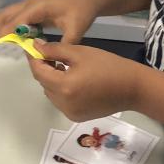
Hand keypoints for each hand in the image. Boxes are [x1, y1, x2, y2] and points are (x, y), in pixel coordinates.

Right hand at [0, 0, 100, 45]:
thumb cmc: (82, 10)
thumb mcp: (77, 28)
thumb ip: (64, 44)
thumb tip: (50, 58)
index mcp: (38, 7)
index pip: (15, 23)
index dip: (2, 35)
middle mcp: (30, 4)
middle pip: (5, 16)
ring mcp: (31, 4)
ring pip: (8, 14)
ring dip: (1, 27)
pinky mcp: (33, 8)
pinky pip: (16, 16)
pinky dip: (9, 26)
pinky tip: (13, 39)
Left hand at [27, 39, 143, 120]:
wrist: (132, 88)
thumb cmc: (107, 65)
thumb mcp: (79, 52)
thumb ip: (54, 50)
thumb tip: (36, 47)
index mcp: (63, 87)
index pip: (38, 72)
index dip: (33, 58)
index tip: (32, 47)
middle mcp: (63, 104)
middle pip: (43, 83)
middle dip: (43, 68)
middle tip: (49, 53)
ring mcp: (70, 113)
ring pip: (51, 93)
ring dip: (52, 80)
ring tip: (63, 66)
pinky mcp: (77, 117)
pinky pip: (60, 101)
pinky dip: (61, 90)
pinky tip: (72, 80)